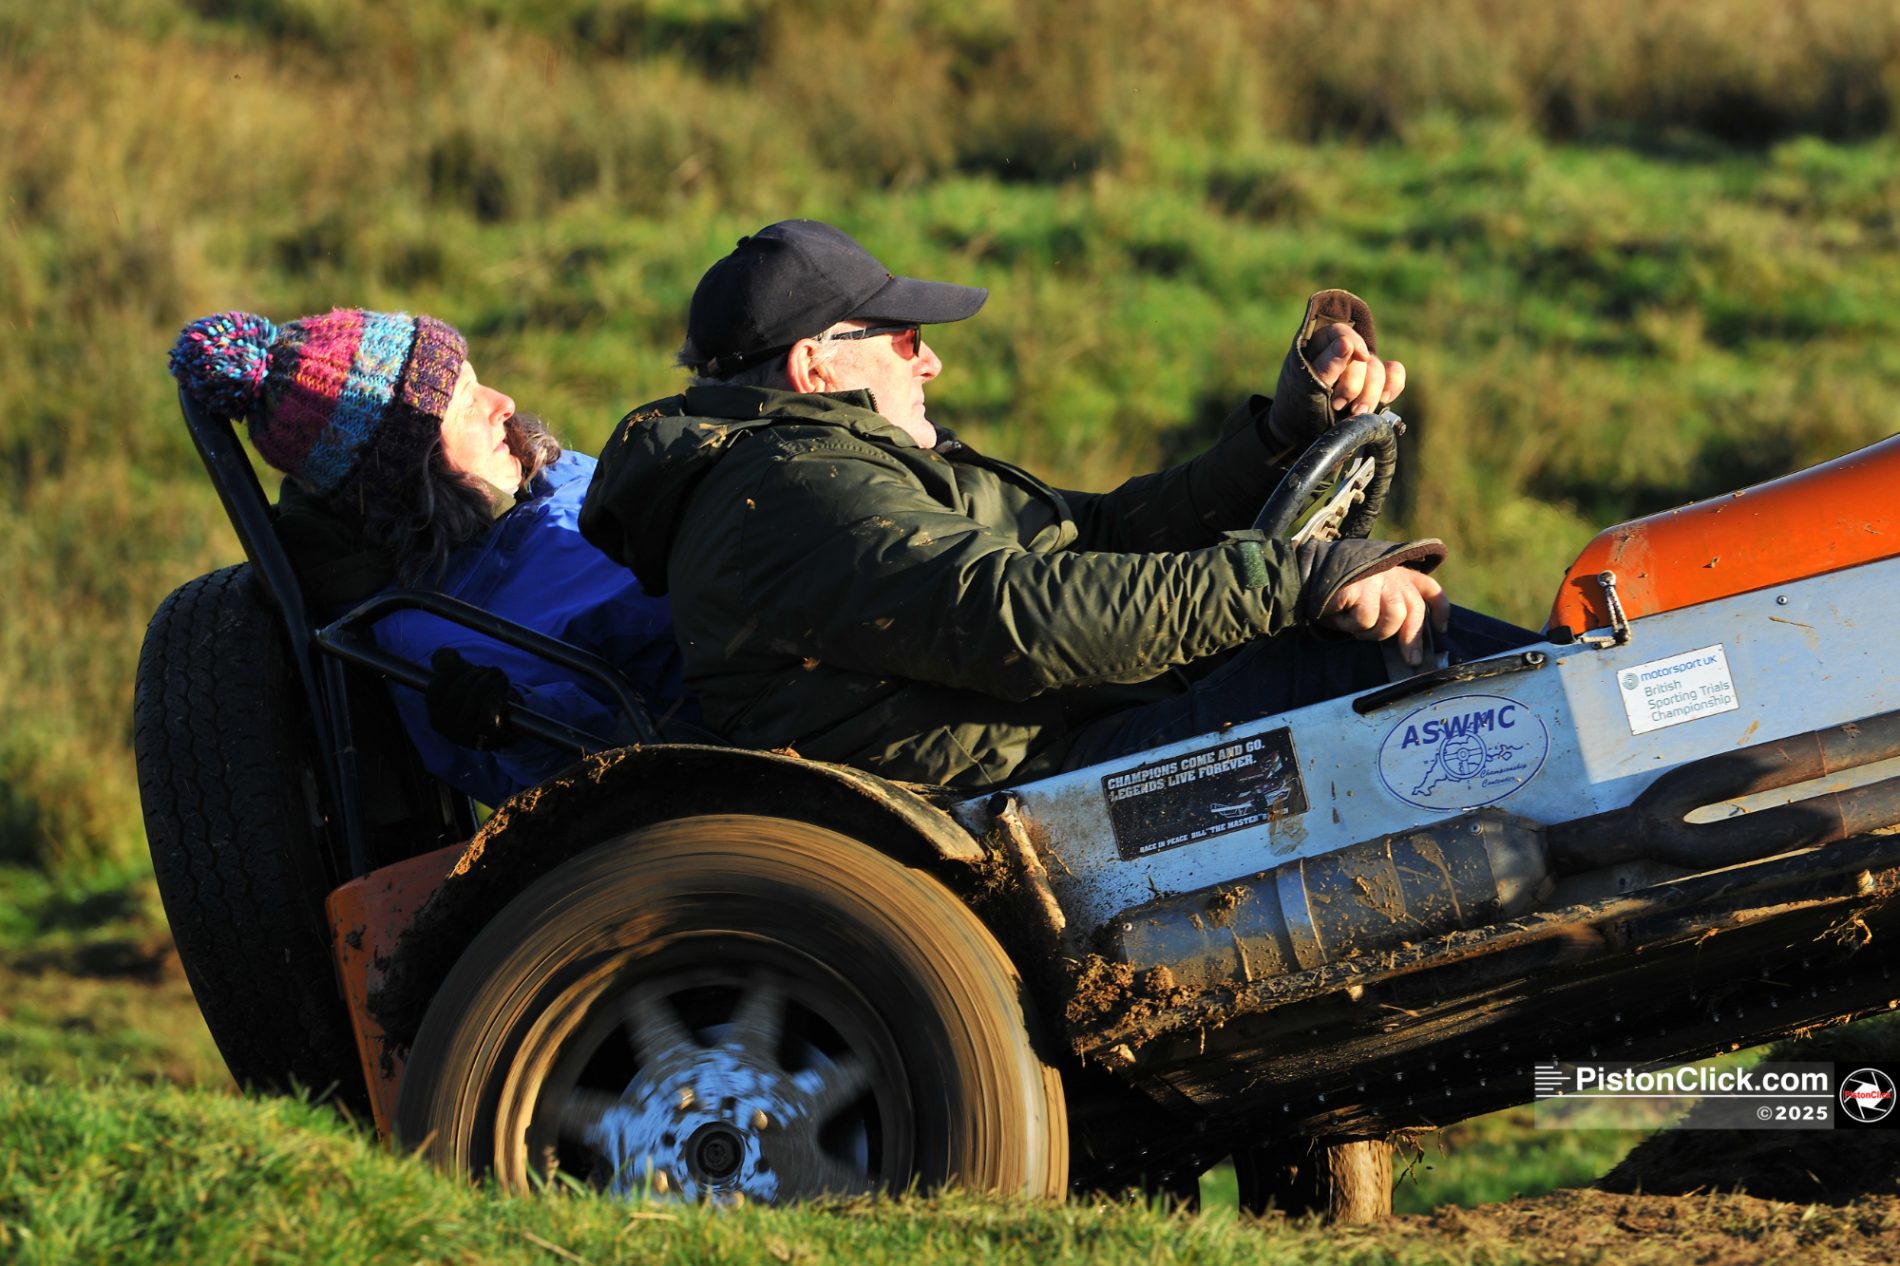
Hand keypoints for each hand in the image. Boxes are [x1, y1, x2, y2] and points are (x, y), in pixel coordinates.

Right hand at [425, 647, 517, 750]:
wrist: (500, 728)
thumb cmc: (475, 701)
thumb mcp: (459, 682)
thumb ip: (448, 664)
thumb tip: (446, 655)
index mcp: (435, 716)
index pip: (434, 692)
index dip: (448, 673)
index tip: (463, 665)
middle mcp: (447, 728)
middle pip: (455, 695)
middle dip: (469, 676)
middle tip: (481, 668)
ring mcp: (467, 734)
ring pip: (473, 701)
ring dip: (484, 680)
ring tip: (492, 672)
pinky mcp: (487, 736)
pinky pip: (490, 709)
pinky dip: (497, 689)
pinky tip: (501, 681)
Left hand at [1265, 288, 1404, 450]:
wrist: (1302, 435)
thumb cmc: (1298, 408)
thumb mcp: (1306, 388)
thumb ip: (1326, 366)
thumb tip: (1346, 344)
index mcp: (1320, 345)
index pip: (1341, 333)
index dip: (1354, 343)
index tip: (1360, 357)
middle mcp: (1342, 352)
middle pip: (1363, 356)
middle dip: (1355, 383)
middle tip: (1339, 404)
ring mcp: (1360, 367)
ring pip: (1378, 369)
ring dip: (1370, 394)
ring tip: (1356, 413)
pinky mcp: (1374, 382)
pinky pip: (1394, 374)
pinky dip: (1392, 385)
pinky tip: (1384, 399)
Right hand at [1320, 567, 1448, 665]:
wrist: (1307, 574)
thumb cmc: (1340, 592)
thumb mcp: (1370, 594)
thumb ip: (1390, 606)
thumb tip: (1410, 645)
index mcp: (1399, 573)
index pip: (1429, 589)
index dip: (1439, 610)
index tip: (1442, 629)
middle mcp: (1392, 574)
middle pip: (1414, 609)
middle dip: (1413, 639)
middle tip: (1412, 661)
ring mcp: (1377, 579)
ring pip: (1393, 617)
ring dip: (1375, 631)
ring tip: (1357, 628)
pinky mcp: (1359, 587)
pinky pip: (1365, 619)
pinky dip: (1352, 625)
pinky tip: (1341, 617)